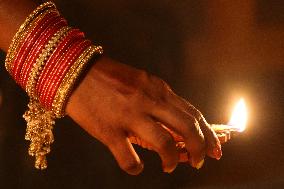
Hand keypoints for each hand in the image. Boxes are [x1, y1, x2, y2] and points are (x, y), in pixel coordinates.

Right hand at [66, 56, 221, 174]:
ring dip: (172, 159)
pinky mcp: (109, 130)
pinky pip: (129, 158)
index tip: (216, 147)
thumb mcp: (142, 83)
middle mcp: (149, 101)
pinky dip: (136, 168)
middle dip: (200, 148)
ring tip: (170, 166)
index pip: (193, 114)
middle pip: (187, 128)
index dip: (208, 133)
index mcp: (159, 89)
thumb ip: (161, 102)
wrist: (77, 72)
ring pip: (164, 143)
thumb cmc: (111, 78)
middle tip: (200, 161)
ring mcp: (129, 116)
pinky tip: (136, 167)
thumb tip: (177, 127)